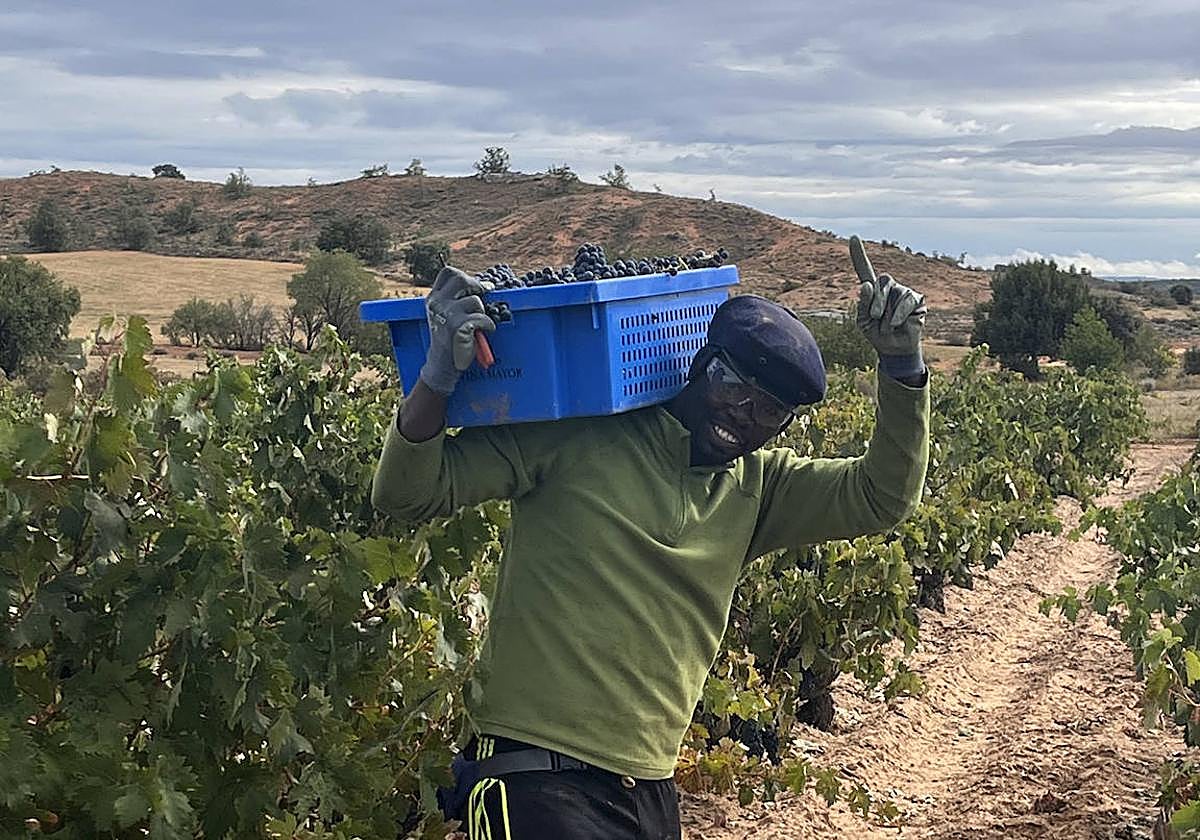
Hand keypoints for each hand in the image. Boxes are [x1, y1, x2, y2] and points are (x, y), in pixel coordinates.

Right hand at [418, 266, 495, 395]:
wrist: (442, 364)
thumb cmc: (450, 338)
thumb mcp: (447, 314)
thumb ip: (457, 298)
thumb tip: (486, 285)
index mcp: (434, 298)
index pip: (448, 272)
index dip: (465, 276)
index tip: (476, 288)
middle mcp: (437, 303)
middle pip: (461, 279)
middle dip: (477, 287)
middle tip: (481, 301)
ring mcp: (446, 314)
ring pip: (475, 300)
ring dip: (482, 312)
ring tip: (478, 325)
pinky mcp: (457, 326)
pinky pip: (482, 318)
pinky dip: (487, 325)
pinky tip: (483, 332)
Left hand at [850, 235, 926, 378]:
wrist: (893, 349)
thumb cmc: (877, 333)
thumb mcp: (862, 321)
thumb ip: (862, 303)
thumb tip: (866, 284)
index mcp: (872, 290)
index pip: (864, 269)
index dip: (859, 254)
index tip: (853, 237)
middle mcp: (887, 287)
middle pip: (879, 281)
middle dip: (875, 301)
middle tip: (874, 317)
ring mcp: (902, 291)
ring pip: (893, 291)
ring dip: (886, 311)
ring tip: (887, 325)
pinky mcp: (916, 299)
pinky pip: (906, 300)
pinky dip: (898, 314)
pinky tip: (897, 323)